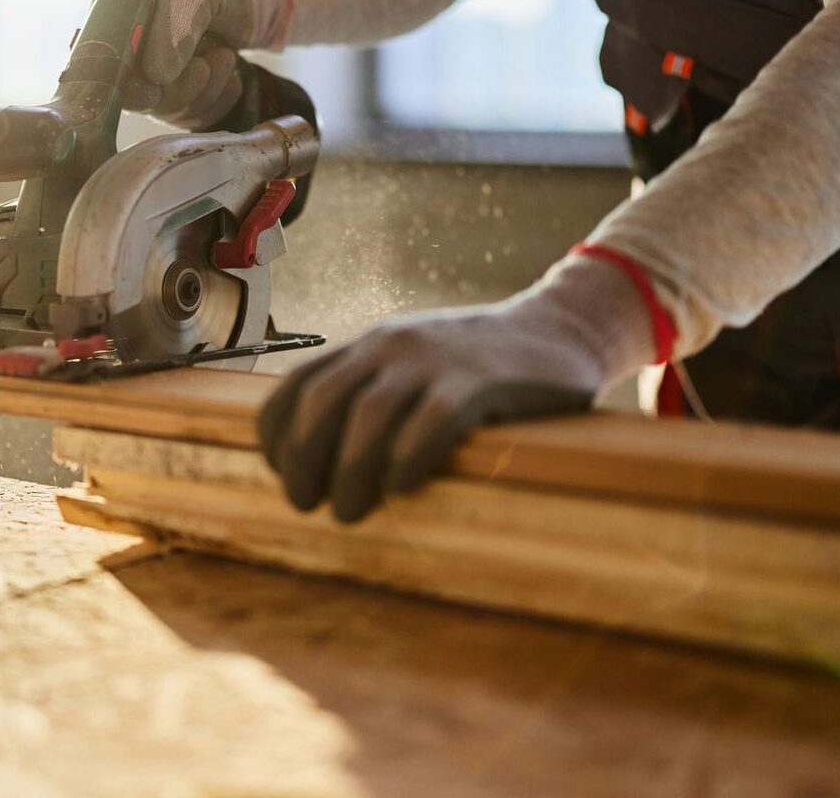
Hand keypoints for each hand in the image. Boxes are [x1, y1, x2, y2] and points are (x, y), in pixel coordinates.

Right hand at [118, 0, 287, 129]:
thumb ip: (173, 30)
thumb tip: (156, 77)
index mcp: (111, 17)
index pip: (100, 65)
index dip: (123, 86)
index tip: (153, 89)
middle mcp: (124, 51)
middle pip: (134, 97)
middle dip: (176, 90)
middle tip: (204, 67)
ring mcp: (150, 76)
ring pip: (167, 109)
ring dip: (203, 91)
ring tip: (226, 56)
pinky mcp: (177, 94)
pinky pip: (191, 116)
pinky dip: (216, 100)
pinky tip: (231, 76)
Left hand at [257, 254, 658, 521]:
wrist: (562, 328)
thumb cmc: (481, 364)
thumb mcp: (415, 364)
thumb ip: (375, 393)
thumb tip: (323, 463)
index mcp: (371, 346)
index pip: (297, 384)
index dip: (277, 434)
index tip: (280, 474)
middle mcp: (392, 347)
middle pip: (321, 403)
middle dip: (302, 459)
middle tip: (305, 504)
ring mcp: (435, 362)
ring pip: (368, 416)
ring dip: (348, 471)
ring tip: (347, 511)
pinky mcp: (479, 383)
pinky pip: (429, 423)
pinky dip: (407, 459)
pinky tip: (401, 488)